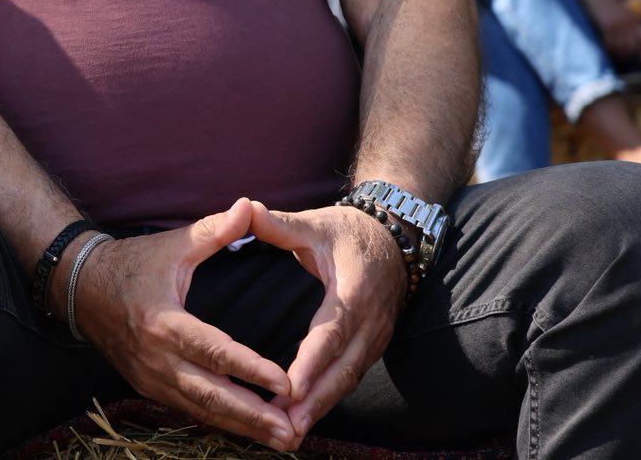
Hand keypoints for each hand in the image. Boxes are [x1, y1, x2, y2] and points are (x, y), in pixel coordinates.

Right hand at [72, 198, 297, 450]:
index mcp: (163, 321)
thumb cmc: (132, 263)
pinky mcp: (148, 387)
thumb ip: (215, 231)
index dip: (250, 369)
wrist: (80, 287)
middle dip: (253, 416)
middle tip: (292, 429)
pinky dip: (221, 421)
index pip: (213, 351)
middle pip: (210, 395)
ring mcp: (149, 377)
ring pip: (202, 410)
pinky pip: (190, 409)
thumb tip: (250, 206)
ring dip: (242, 427)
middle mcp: (155, 358)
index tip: (286, 383)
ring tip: (282, 439)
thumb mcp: (173, 245)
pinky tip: (250, 430)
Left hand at [246, 202, 407, 441]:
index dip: (312, 362)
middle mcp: (370, 322)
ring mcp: (375, 338)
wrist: (395, 240)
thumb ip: (280, 224)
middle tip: (284, 427)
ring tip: (288, 433)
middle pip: (342, 369)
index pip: (332, 332)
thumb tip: (245, 209)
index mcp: (353, 291)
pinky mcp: (372, 348)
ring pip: (347, 380)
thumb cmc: (347, 232)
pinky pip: (349, 378)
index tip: (290, 388)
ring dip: (320, 408)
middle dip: (314, 401)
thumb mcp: (315, 223)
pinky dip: (327, 400)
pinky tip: (303, 419)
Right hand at [564, 0, 640, 65]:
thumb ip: (627, 24)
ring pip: (621, 47)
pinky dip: (606, 48)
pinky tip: (602, 48)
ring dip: (615, 54)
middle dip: (626, 55)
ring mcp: (620, 25)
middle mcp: (630, 23)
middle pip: (632, 47)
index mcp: (635, 19)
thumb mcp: (620, 12)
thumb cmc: (604, 2)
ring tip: (610, 54)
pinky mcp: (608, 26)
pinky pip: (610, 43)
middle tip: (619, 58)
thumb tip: (629, 41)